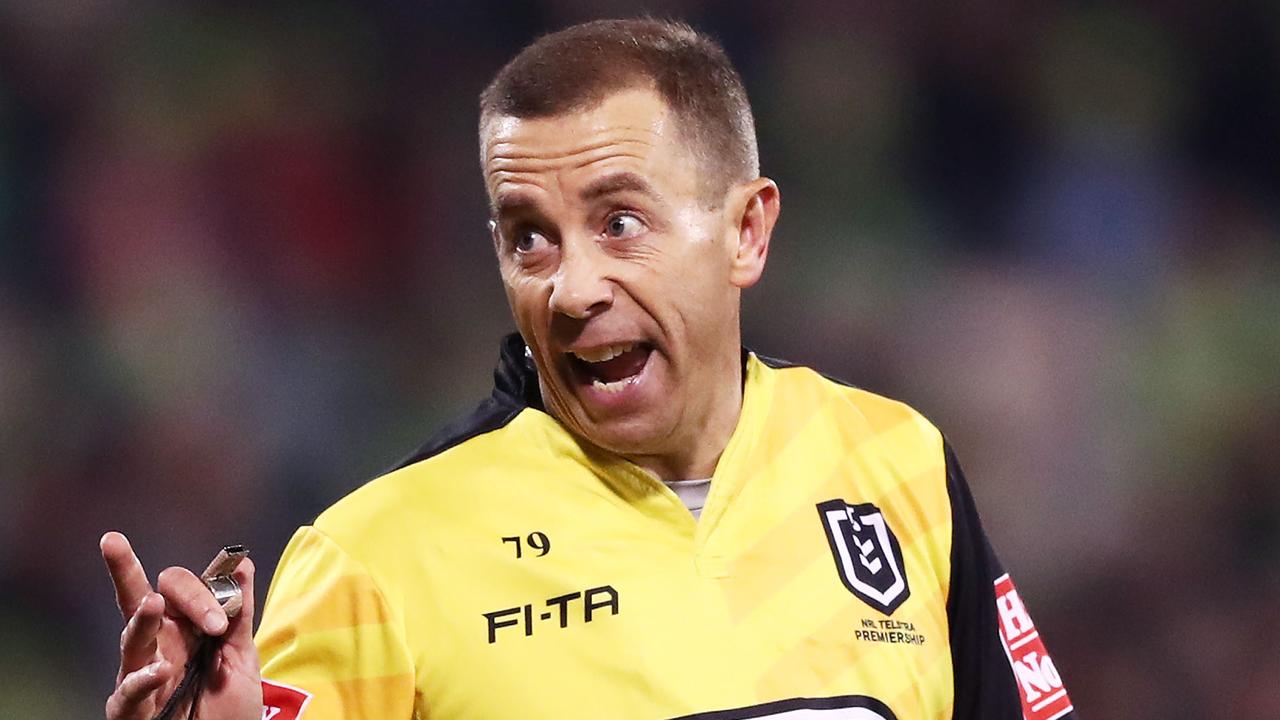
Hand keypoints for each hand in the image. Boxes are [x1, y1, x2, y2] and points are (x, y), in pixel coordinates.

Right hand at [101, 532, 262, 719]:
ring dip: (141, 621)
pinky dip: (142, 680)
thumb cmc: (228, 706)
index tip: (221, 621)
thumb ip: (239, 615)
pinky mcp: (132, 710)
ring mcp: (141, 675)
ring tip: (151, 605)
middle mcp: (156, 646)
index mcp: (182, 627)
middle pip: (138, 599)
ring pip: (131, 639)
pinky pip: (128, 693)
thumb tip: (242, 564)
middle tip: (112, 541)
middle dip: (123, 569)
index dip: (200, 593)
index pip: (177, 589)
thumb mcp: (242, 657)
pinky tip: (158, 670)